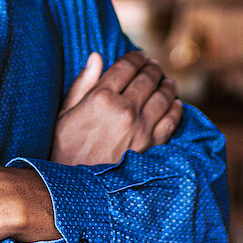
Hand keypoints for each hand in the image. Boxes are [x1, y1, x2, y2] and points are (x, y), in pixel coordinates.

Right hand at [51, 50, 182, 165]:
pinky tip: (174, 103)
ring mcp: (141, 127)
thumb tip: (96, 57)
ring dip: (167, 84)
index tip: (139, 56)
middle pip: (148, 77)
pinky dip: (176, 107)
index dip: (136, 57)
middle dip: (152, 67)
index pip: (127, 66)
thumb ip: (82, 83)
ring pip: (164, 95)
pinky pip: (172, 119)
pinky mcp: (153, 144)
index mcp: (101, 97)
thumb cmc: (66, 148)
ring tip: (167, 81)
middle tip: (153, 65)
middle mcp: (124, 108)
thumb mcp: (66, 113)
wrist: (78, 187)